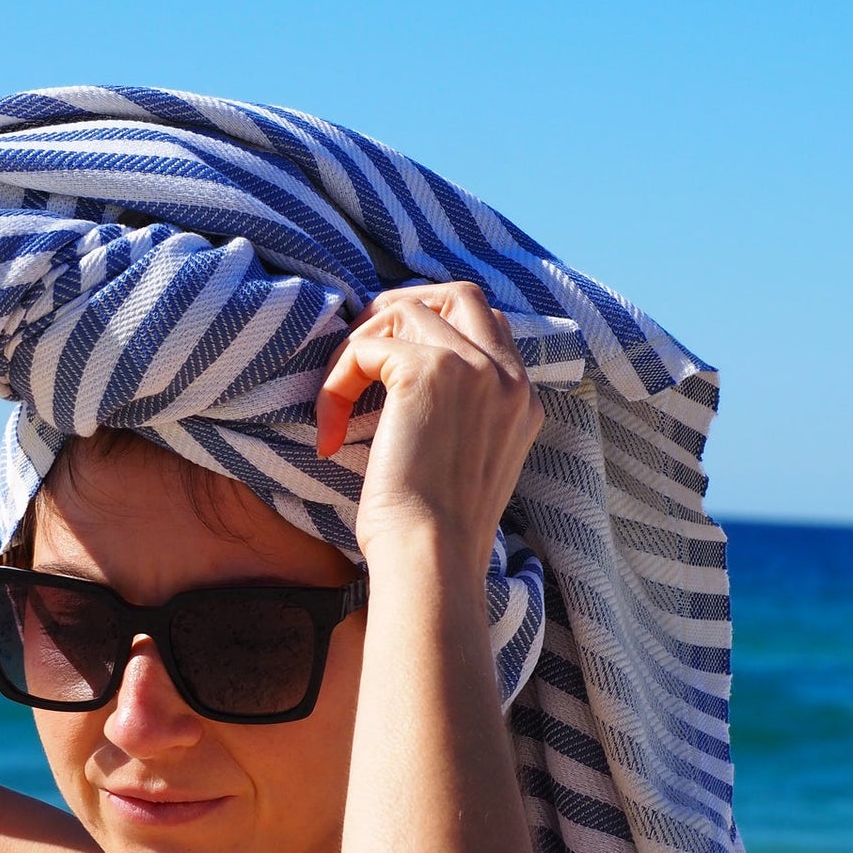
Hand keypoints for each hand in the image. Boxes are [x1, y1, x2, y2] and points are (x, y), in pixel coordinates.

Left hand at [313, 282, 541, 574]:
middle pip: (459, 294)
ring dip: (358, 346)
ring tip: (337, 402)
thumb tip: (404, 397)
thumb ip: (459, 420)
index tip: (387, 363)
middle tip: (359, 350)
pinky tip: (330, 433)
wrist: (432, 559)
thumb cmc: (435, 536)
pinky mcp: (427, 370)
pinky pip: (364, 348)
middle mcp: (507, 375)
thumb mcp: (464, 468)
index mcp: (522, 399)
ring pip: (404, 310)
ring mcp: (473, 366)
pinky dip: (335, 383)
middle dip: (401, 307)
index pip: (486, 327)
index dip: (433, 330)